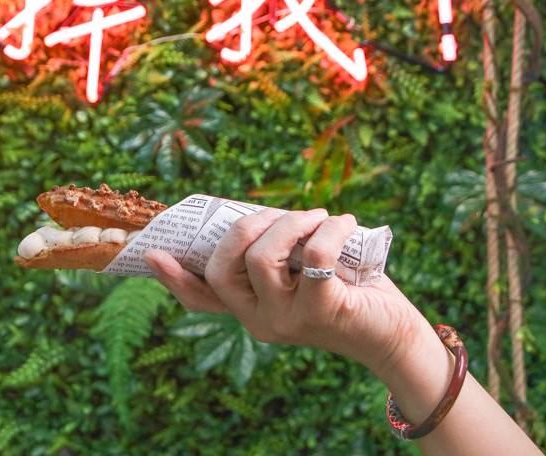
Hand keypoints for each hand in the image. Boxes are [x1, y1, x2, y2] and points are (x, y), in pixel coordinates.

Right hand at [144, 209, 435, 381]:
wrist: (393, 332)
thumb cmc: (346, 291)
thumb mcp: (301, 273)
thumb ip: (277, 254)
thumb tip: (257, 214)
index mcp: (249, 311)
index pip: (202, 298)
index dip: (175, 278)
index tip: (152, 254)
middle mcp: (259, 321)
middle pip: (223, 267)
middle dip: (246, 227)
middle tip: (284, 215)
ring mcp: (286, 320)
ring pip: (262, 257)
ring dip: (290, 223)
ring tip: (319, 216)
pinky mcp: (320, 312)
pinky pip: (314, 256)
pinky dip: (330, 229)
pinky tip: (346, 224)